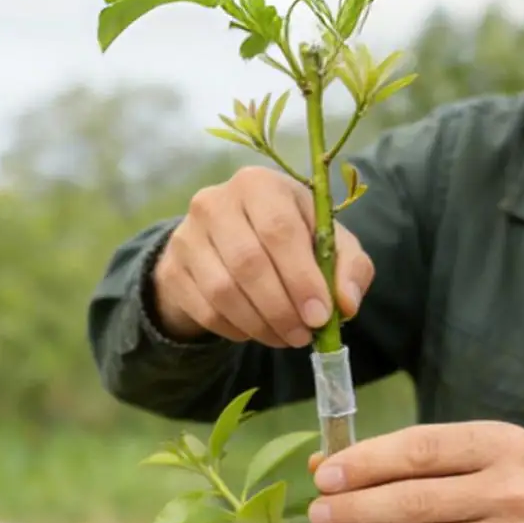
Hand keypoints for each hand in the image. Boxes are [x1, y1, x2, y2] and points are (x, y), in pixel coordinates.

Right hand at [149, 166, 374, 345]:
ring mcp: (187, 235)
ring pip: (223, 291)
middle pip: (248, 263)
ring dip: (260, 325)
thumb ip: (351, 268)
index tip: (320, 316)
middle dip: (281, 309)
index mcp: (260, 184)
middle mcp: (216, 201)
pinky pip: (205, 310)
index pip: (279, 230)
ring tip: (285, 337)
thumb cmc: (291, 240)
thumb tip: (346, 304)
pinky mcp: (172, 268)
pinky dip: (236, 330)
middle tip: (303, 336)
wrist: (227, 243)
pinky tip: (256, 331)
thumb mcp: (328, 243)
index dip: (301, 278)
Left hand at [305, 422, 523, 522]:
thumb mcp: (489, 454)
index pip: (419, 450)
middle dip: (353, 509)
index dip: (365, 463)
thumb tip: (329, 464)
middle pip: (412, 502)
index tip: (325, 474)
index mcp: (502, 444)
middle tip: (317, 513)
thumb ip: (417, 458)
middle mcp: (511, 490)